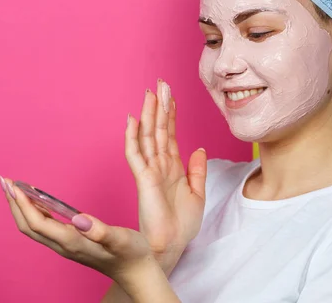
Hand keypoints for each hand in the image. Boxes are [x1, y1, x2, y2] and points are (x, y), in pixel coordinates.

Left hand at [0, 177, 152, 286]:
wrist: (136, 272)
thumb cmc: (131, 254)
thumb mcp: (121, 239)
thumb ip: (101, 230)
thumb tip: (79, 218)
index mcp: (73, 242)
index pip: (38, 223)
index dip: (24, 204)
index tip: (15, 185)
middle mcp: (64, 246)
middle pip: (29, 226)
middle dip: (14, 204)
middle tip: (6, 181)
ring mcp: (66, 246)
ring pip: (34, 227)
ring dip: (22, 208)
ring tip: (16, 189)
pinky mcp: (71, 243)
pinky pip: (45, 228)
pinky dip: (36, 212)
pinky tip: (39, 202)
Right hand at [126, 79, 206, 272]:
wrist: (172, 246)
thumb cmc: (181, 225)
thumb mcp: (198, 193)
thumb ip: (197, 170)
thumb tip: (200, 148)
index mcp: (172, 167)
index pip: (170, 134)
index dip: (171, 114)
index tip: (171, 95)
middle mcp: (159, 165)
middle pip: (158, 130)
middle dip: (160, 106)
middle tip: (161, 83)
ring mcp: (150, 171)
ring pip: (148, 136)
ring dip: (148, 114)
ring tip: (150, 93)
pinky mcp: (143, 180)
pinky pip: (136, 154)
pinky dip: (133, 137)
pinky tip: (132, 120)